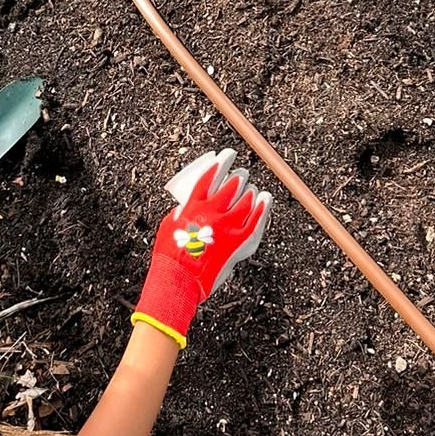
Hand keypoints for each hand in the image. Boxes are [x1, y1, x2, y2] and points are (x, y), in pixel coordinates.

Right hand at [132, 149, 271, 347]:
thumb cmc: (170, 257)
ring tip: (251, 188)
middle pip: (230, 186)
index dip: (221, 163)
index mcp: (193, 206)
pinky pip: (255, 221)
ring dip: (249, 191)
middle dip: (238, 176)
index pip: (210, 176)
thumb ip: (183, 211)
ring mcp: (227, 226)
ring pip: (245, 201)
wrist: (178, 280)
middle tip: (241, 174)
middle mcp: (211, 212)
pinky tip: (265, 200)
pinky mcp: (238, 241)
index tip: (227, 156)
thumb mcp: (169, 225)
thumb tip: (191, 205)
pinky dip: (262, 209)